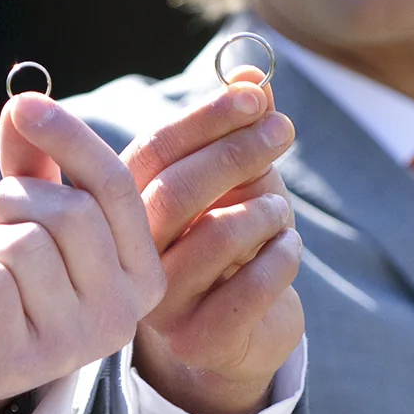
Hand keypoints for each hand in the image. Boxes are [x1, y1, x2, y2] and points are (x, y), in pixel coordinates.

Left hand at [0, 94, 165, 413]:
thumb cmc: (10, 279)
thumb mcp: (31, 213)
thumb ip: (35, 160)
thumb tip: (24, 98)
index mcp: (144, 272)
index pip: (115, 186)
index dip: (68, 136)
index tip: (23, 106)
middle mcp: (122, 314)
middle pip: (71, 213)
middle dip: (16, 201)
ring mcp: (73, 345)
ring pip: (25, 245)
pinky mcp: (17, 362)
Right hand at [124, 69, 304, 413]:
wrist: (243, 332)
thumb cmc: (234, 243)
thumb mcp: (237, 180)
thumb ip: (239, 128)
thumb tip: (250, 73)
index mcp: (126, 207)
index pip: (155, 151)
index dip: (205, 118)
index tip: (255, 95)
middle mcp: (130, 255)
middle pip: (176, 192)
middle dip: (237, 152)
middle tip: (283, 130)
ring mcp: (160, 304)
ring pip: (214, 239)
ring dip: (264, 210)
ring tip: (281, 211)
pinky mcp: (198, 339)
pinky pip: (248, 289)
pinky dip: (281, 259)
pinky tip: (286, 250)